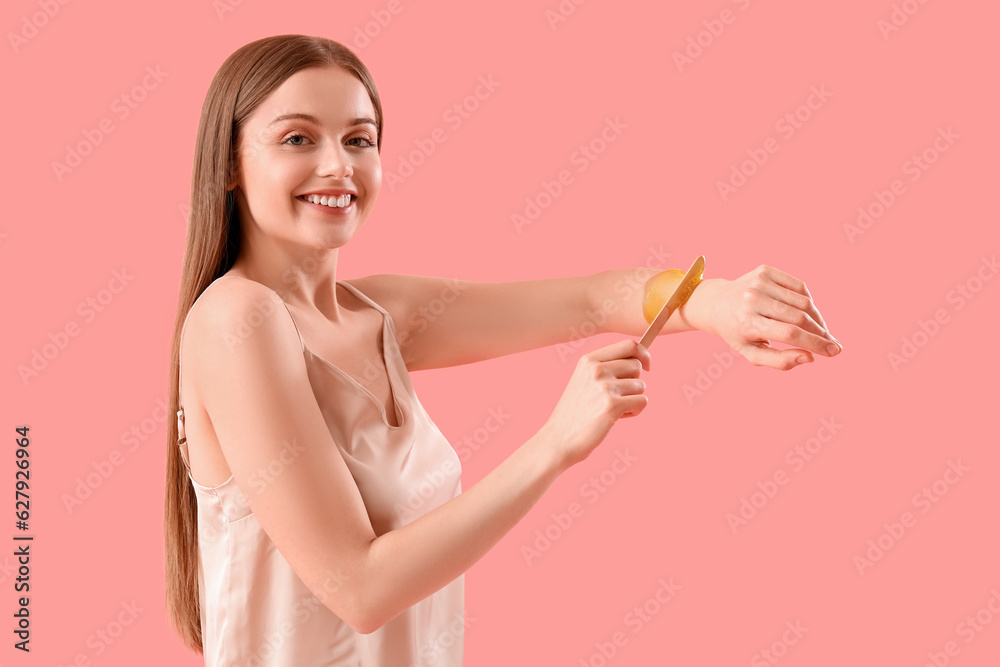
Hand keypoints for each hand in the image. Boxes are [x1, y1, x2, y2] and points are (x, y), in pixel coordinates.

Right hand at [542, 339, 650, 468]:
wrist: (559, 439)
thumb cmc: (575, 413)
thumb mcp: (584, 380)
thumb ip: (607, 367)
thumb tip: (641, 360)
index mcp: (589, 360)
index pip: (628, 345)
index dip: (643, 354)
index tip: (647, 366)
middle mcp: (597, 369)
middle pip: (637, 365)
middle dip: (634, 382)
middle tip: (618, 397)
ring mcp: (604, 387)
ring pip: (641, 386)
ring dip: (633, 399)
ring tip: (613, 410)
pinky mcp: (612, 406)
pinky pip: (642, 402)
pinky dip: (635, 411)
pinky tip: (617, 418)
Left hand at [694, 265, 840, 370]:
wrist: (716, 303)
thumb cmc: (737, 333)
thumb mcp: (752, 353)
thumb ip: (780, 361)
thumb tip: (810, 357)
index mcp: (747, 323)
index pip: (790, 334)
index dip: (816, 343)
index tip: (834, 351)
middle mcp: (753, 299)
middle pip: (799, 318)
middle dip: (821, 333)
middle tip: (832, 344)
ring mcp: (759, 282)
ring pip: (803, 301)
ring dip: (817, 318)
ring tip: (820, 331)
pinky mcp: (765, 271)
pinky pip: (799, 286)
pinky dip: (808, 301)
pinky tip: (808, 313)